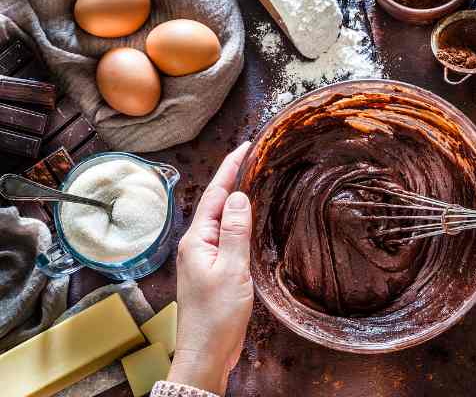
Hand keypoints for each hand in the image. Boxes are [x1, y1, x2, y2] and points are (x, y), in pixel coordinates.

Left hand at [167, 142, 252, 394]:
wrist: (206, 353)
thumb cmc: (217, 316)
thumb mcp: (231, 270)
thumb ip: (235, 231)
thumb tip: (238, 196)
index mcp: (197, 239)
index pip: (215, 193)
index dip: (230, 168)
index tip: (246, 146)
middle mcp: (196, 244)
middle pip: (216, 202)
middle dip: (233, 177)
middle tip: (254, 157)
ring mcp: (203, 257)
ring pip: (221, 218)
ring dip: (235, 198)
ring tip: (253, 179)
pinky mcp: (213, 270)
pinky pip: (226, 235)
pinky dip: (238, 220)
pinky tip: (249, 219)